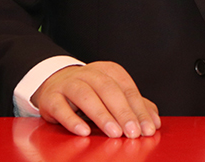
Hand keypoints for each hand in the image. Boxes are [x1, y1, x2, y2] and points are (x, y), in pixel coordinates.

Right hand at [31, 61, 160, 137]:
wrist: (55, 84)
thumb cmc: (91, 92)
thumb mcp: (113, 95)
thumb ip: (135, 106)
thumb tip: (153, 121)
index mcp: (108, 71)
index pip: (127, 88)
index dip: (139, 109)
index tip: (147, 128)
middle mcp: (89, 74)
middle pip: (108, 90)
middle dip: (123, 112)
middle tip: (133, 132)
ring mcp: (68, 84)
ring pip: (86, 95)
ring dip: (102, 115)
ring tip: (114, 133)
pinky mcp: (51, 98)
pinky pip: (61, 107)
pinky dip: (72, 120)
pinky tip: (84, 132)